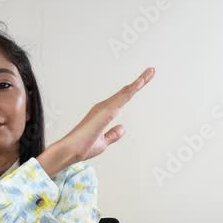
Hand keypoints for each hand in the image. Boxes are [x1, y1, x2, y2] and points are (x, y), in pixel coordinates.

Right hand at [39, 68, 154, 175]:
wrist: (70, 151)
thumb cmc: (82, 147)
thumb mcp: (103, 143)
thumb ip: (113, 135)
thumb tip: (122, 128)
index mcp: (104, 114)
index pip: (123, 99)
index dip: (133, 89)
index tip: (144, 80)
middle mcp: (104, 108)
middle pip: (126, 92)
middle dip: (140, 81)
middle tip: (152, 70)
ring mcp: (105, 108)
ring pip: (126, 92)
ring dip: (139, 81)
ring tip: (151, 72)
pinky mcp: (106, 111)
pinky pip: (122, 97)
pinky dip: (132, 89)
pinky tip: (140, 82)